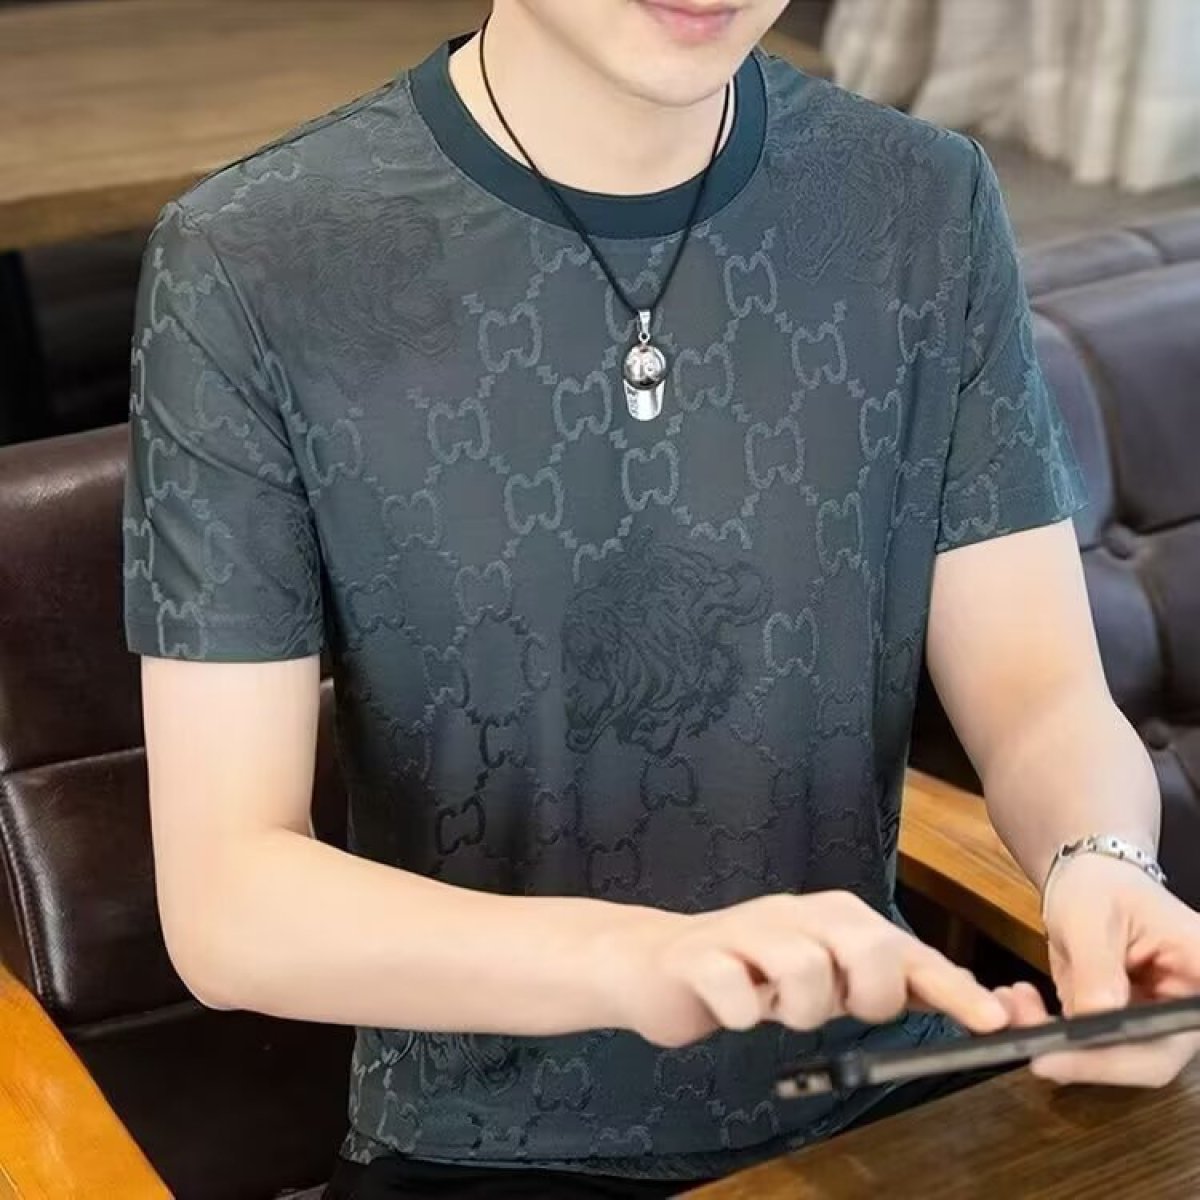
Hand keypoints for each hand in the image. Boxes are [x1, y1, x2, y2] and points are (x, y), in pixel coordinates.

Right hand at [604, 891, 1009, 1047]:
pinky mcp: (700, 956)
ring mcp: (746, 930)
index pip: (907, 952)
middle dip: (865, 996)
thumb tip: (980, 1004)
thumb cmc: (754, 973)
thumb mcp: (829, 978)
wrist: (659, 962)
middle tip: (838, 1008)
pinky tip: (736, 1008)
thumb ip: (891, 984)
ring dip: (797, 1010)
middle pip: (867, 948)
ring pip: (805, 971)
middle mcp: (798, 913)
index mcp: (836, 917)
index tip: (996, 1022)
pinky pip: (736, 991)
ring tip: (775, 1006)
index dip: (954, 988)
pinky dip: (742, 1013)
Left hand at [1030, 854, 1199, 1086]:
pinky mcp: (1125, 1031)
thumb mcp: (1092, 916)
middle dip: (1081, 1056)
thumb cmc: (1101, 887)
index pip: (1178, 1032)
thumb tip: (1096, 1017)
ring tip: (1015, 1005)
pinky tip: (1021, 1007)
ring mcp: (1158, 1025)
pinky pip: (1090, 1050)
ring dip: (1058, 1046)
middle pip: (1148, 1061)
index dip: (1126, 1056)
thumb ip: (1097, 967)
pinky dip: (1051, 1037)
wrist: (1088, 881)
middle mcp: (1188, 1010)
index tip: (1061, 1054)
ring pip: (1113, 1061)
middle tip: (1027, 1039)